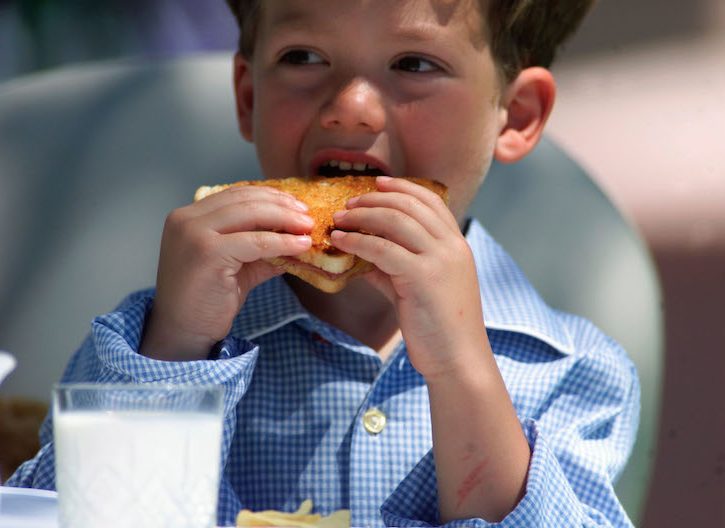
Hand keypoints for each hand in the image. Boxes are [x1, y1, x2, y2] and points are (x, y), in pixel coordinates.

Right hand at [140, 185, 312, 360]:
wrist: (183, 332)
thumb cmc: (206, 301)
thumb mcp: (236, 266)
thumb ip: (260, 248)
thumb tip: (296, 238)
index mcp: (188, 217)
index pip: (235, 195)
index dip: (269, 197)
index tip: (295, 206)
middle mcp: (187, 219)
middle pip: (244, 200)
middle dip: (281, 205)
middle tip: (307, 216)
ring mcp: (194, 234)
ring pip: (251, 214)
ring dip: (285, 219)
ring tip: (307, 228)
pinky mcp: (208, 252)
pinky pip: (256, 242)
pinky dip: (282, 242)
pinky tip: (301, 246)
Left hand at [330, 176, 486, 379]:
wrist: (458, 359)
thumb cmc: (438, 327)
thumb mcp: (418, 288)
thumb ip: (394, 267)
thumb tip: (361, 255)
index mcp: (457, 244)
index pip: (430, 200)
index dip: (402, 187)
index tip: (376, 183)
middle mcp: (452, 246)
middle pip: (409, 204)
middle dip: (374, 199)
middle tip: (348, 203)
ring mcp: (440, 259)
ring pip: (395, 220)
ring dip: (362, 215)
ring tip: (339, 219)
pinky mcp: (423, 277)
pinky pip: (382, 248)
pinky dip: (357, 241)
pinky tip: (340, 242)